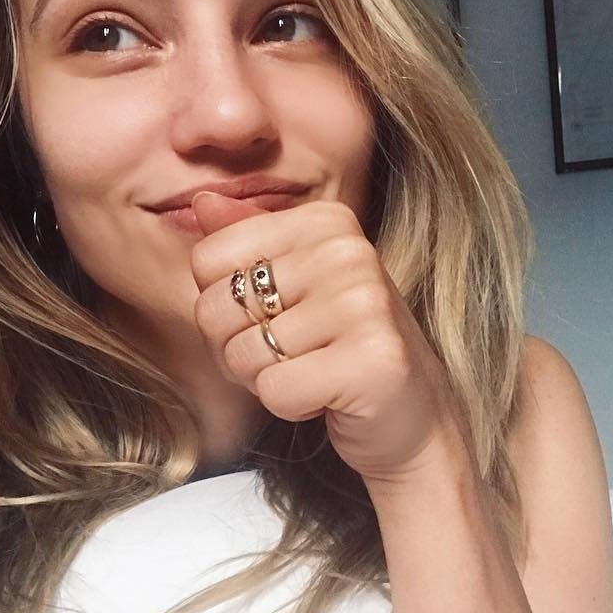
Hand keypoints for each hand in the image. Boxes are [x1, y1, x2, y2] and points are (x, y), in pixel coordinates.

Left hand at [189, 191, 469, 487]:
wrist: (412, 412)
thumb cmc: (342, 348)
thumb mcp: (296, 283)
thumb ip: (248, 239)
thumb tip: (200, 199)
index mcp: (327, 222)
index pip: (207, 259)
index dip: (223, 305)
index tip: (272, 318)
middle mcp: (348, 252)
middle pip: (216, 308)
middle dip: (238, 349)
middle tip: (292, 356)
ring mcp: (364, 304)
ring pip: (242, 355)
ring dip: (267, 381)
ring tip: (314, 373)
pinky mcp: (373, 360)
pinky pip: (275, 390)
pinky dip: (292, 406)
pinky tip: (330, 396)